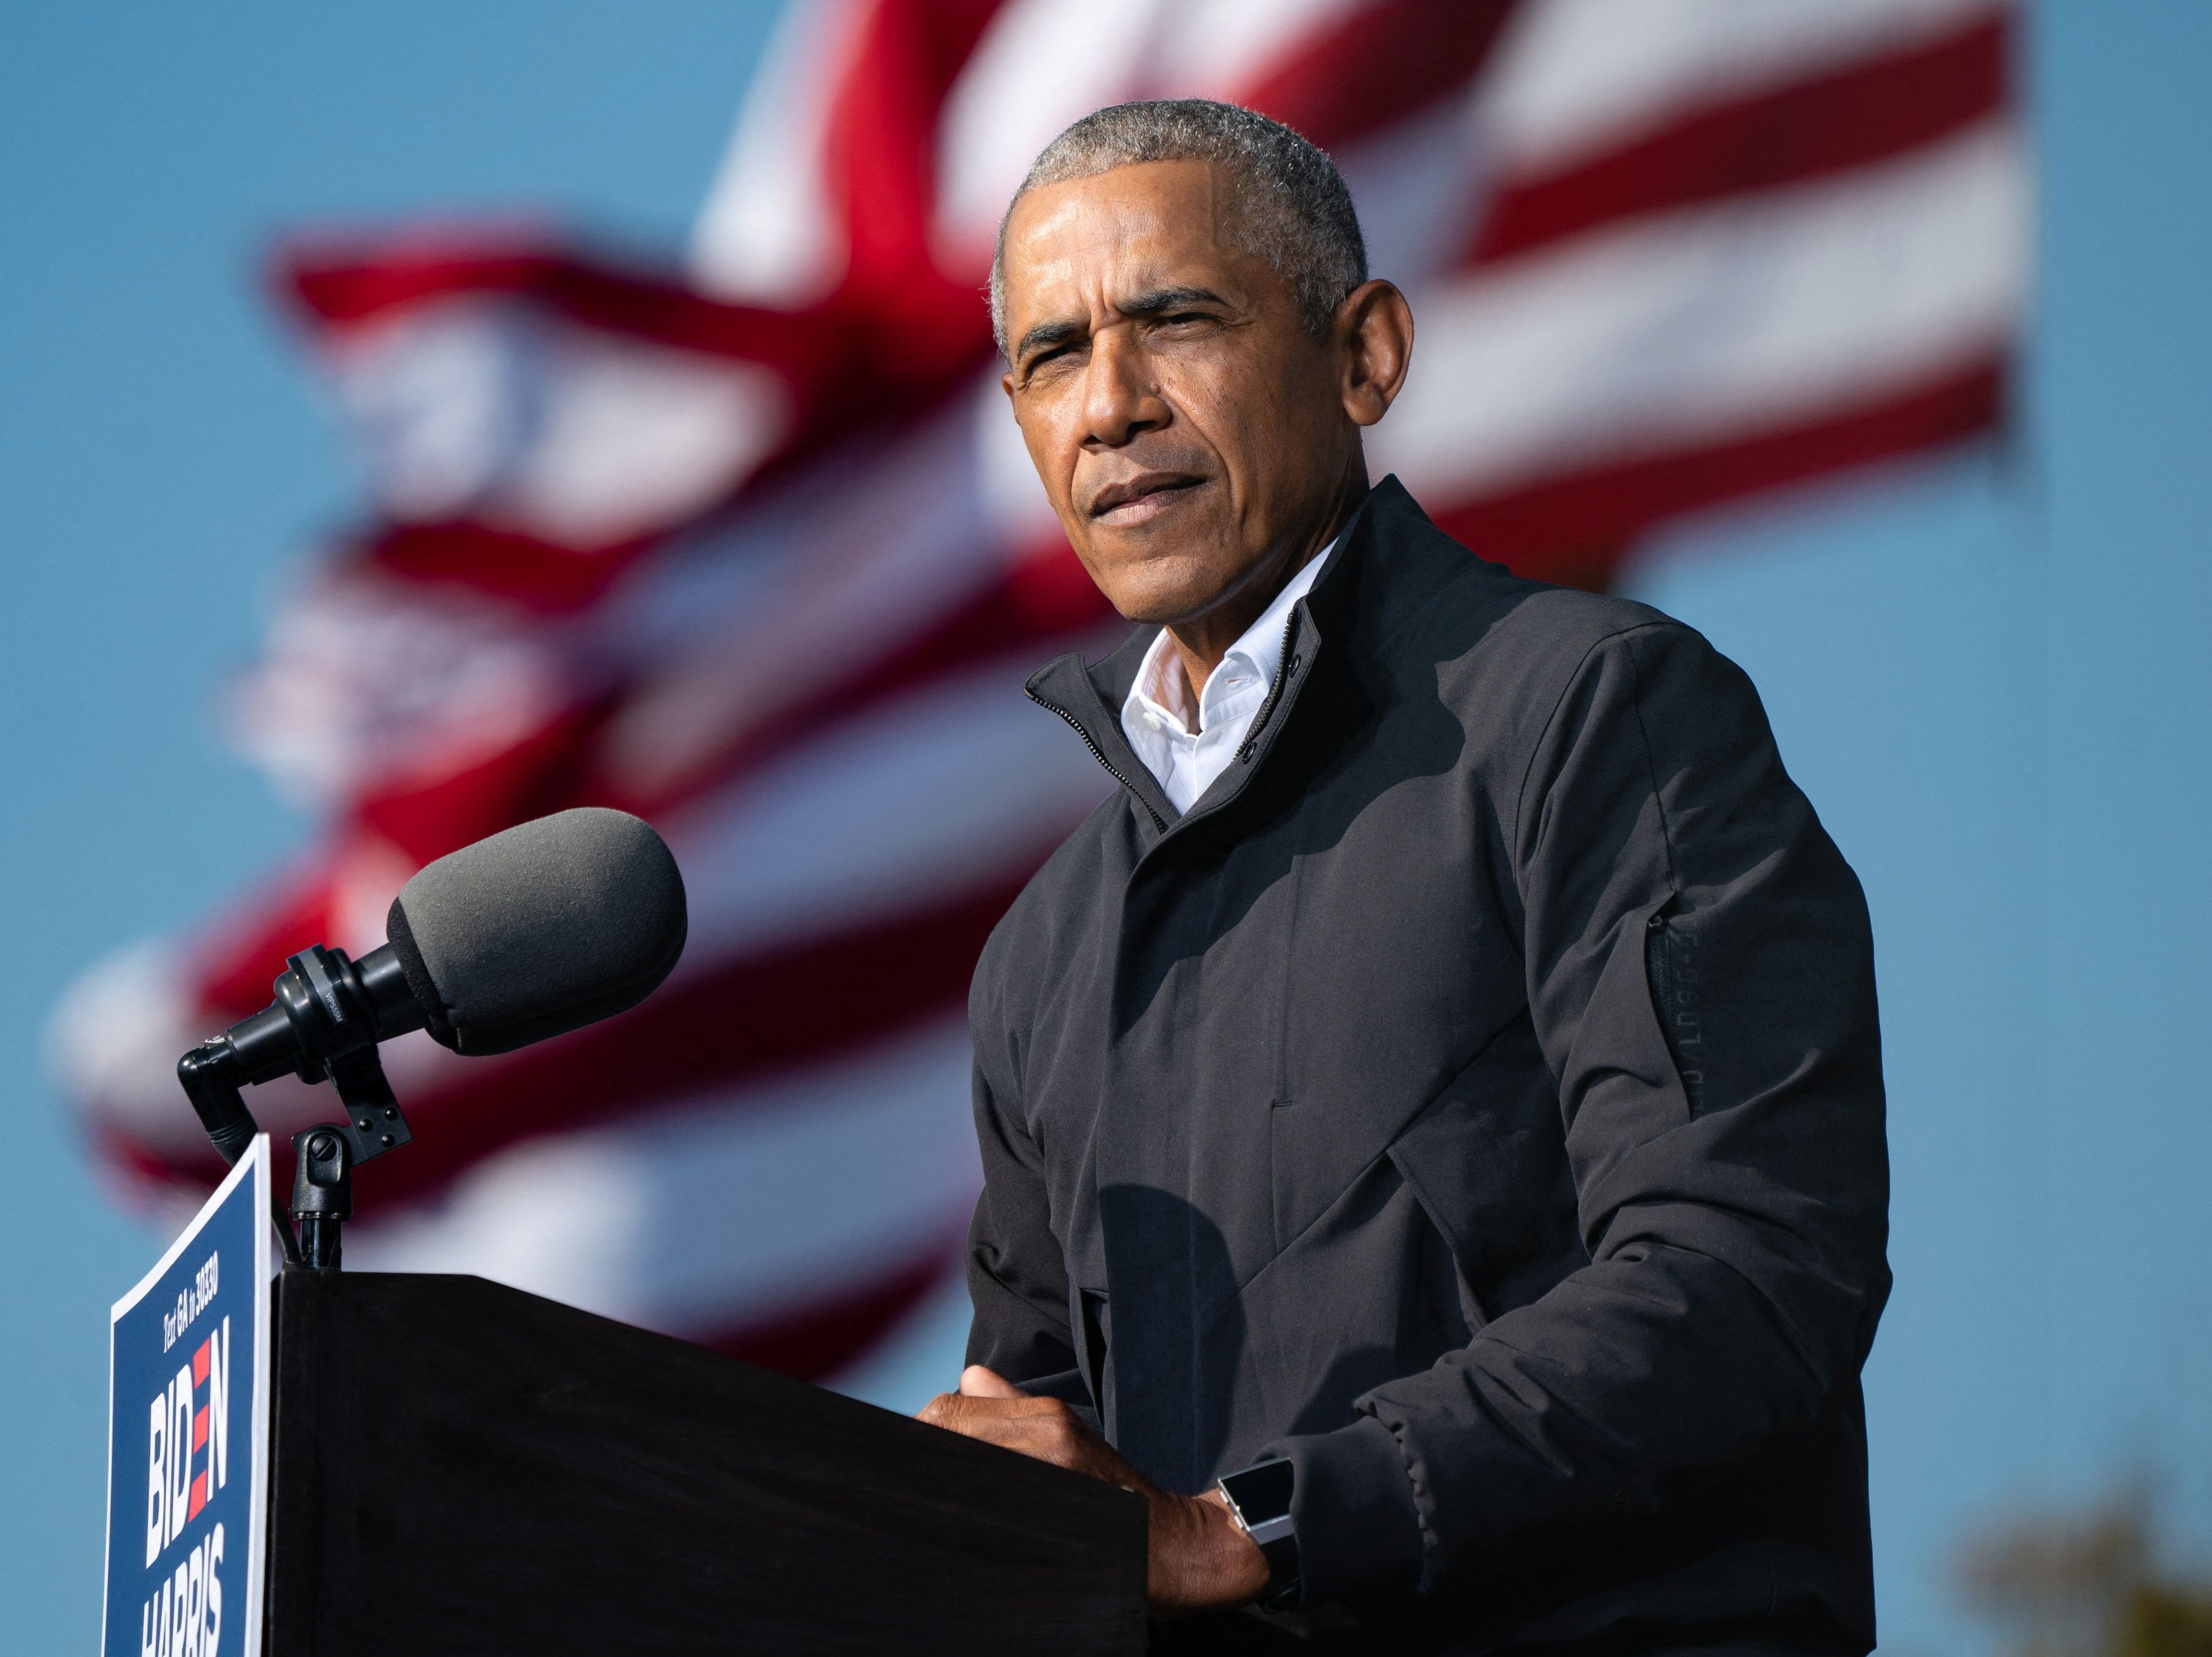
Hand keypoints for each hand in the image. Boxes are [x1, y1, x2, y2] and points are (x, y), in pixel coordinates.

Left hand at [920, 1366, 1270, 1615]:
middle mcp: (1046, 1440)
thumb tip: (969, 1377)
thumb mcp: (1071, 1436)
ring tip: (930, 1509)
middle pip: (945, 1436)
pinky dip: (959, 1522)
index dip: (919, 1433)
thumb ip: (1013, 1408)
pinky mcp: (1051, 1518)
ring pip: (959, 1474)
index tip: (908, 1457)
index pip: (948, 1412)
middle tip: (907, 1488)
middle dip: (919, 1463)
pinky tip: (956, 1532)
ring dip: (935, 1492)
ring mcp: (1048, 1479)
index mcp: (1046, 1417)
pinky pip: (982, 1516)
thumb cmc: (1117, 1494)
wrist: (1173, 1546)